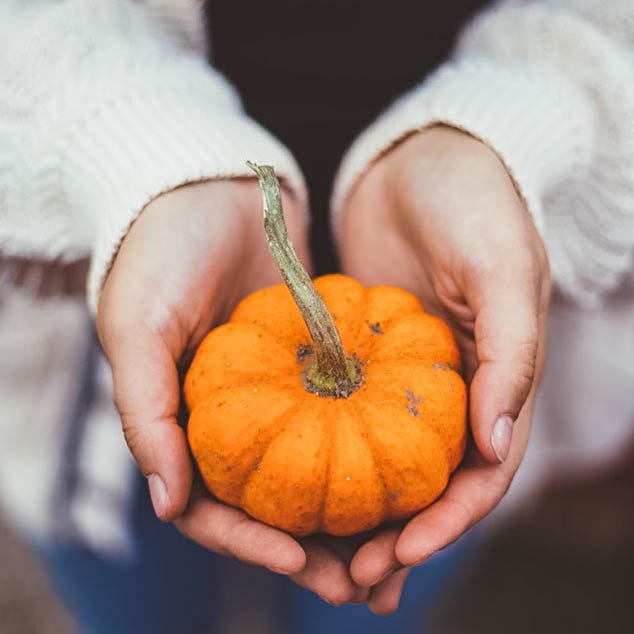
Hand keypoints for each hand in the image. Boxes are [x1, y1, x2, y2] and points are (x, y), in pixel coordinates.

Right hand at [97, 179, 365, 603]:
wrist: (208, 187)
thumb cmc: (159, 253)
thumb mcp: (137, 327)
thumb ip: (144, 414)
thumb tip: (169, 505)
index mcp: (184, 422)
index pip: (211, 508)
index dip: (250, 544)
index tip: (298, 561)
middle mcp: (234, 418)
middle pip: (272, 505)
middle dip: (314, 550)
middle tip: (361, 583)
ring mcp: (277, 394)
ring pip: (316, 473)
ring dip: (350, 518)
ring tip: (395, 549)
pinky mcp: (314, 365)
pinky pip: (343, 419)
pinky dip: (368, 452)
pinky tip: (405, 476)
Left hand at [337, 125, 550, 612]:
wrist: (423, 159)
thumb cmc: (475, 203)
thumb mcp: (504, 268)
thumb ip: (511, 354)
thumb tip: (495, 446)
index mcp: (498, 377)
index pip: (481, 472)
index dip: (447, 521)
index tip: (400, 556)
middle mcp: (455, 387)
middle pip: (430, 483)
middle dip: (399, 536)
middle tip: (353, 580)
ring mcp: (406, 375)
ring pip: (385, 462)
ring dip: (361, 515)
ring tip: (321, 560)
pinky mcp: (364, 355)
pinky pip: (344, 416)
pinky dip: (326, 456)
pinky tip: (293, 486)